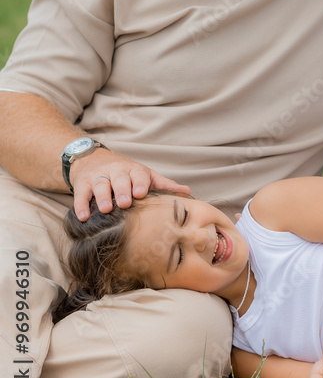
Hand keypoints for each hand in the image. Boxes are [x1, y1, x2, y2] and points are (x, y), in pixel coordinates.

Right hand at [69, 150, 189, 220]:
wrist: (94, 160)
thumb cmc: (126, 174)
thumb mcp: (145, 176)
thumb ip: (163, 185)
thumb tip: (186, 192)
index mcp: (133, 170)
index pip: (138, 174)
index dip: (139, 183)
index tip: (141, 193)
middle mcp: (116, 171)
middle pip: (119, 178)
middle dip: (121, 190)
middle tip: (124, 203)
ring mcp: (98, 177)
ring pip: (100, 184)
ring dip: (102, 197)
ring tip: (106, 209)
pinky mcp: (83, 184)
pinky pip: (81, 194)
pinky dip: (81, 205)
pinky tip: (83, 217)